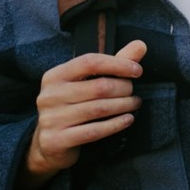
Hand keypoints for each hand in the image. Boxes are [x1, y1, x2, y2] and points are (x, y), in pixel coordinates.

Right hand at [17, 40, 146, 189]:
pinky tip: (128, 119)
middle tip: (133, 92)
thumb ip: (114, 63)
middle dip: (123, 88)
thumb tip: (141, 45)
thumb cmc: (72, 106)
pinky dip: (116, 124)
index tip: (137, 71)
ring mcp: (51, 119)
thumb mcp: (87, 82)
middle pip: (98, 87)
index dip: (117, 64)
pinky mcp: (56, 140)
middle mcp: (49, 96)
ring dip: (123, 106)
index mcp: (54, 76)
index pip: (89, 62)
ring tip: (134, 104)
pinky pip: (94, 131)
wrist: (48, 144)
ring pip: (99, 109)